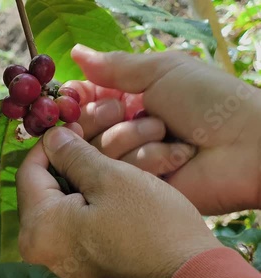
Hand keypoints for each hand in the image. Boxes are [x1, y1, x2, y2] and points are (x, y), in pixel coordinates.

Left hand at [16, 126, 221, 277]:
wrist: (193, 277)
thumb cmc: (152, 227)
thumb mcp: (110, 179)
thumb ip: (72, 154)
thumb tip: (51, 137)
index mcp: (40, 228)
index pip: (30, 170)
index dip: (52, 142)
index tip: (74, 124)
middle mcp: (44, 245)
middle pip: (54, 181)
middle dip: (81, 150)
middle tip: (101, 127)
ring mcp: (65, 251)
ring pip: (75, 193)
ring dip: (99, 164)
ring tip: (128, 141)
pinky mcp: (87, 253)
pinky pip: (86, 211)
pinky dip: (103, 189)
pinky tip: (125, 167)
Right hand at [67, 44, 260, 214]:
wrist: (247, 146)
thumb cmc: (208, 100)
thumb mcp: (161, 71)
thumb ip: (114, 67)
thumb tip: (75, 52)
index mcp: (127, 96)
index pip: (82, 98)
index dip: (75, 100)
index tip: (76, 99)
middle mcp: (122, 126)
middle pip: (81, 127)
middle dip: (106, 118)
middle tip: (133, 111)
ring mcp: (129, 157)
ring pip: (97, 151)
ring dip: (134, 138)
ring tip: (167, 134)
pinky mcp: (138, 184)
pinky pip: (119, 174)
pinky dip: (149, 161)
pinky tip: (177, 157)